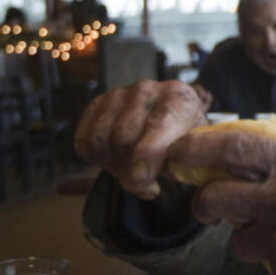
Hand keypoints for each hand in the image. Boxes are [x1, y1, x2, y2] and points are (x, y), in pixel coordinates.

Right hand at [73, 80, 208, 198]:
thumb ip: (176, 166)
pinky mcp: (97, 104)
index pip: (159, 124)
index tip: (142, 179)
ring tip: (131, 171)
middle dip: (130, 171)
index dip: (148, 153)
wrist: (171, 127)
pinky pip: (84, 140)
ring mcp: (119, 94)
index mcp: (178, 98)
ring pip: (100, 139)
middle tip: (145, 184)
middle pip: (124, 136)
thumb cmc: (183, 143)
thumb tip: (144, 178)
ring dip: (112, 166)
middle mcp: (146, 89)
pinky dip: (96, 159)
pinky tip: (115, 160)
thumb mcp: (191, 155)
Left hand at [166, 129, 275, 274]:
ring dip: (249, 241)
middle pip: (216, 195)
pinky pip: (261, 262)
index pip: (235, 147)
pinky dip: (274, 262)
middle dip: (202, 204)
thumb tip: (244, 165)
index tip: (178, 151)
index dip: (198, 147)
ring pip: (237, 238)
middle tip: (204, 208)